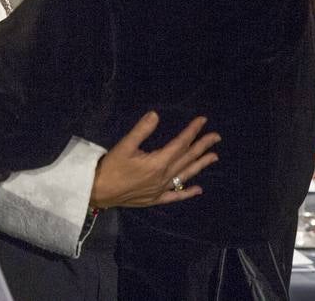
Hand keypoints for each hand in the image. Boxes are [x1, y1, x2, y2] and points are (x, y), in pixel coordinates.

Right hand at [88, 112, 219, 208]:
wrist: (98, 192)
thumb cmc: (111, 167)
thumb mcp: (124, 145)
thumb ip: (141, 130)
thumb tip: (156, 115)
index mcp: (158, 162)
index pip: (180, 143)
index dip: (192, 131)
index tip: (202, 121)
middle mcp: (163, 176)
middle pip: (187, 158)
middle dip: (202, 146)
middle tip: (216, 136)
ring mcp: (161, 189)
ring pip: (185, 175)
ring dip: (200, 165)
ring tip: (214, 157)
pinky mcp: (155, 199)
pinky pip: (175, 196)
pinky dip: (187, 192)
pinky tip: (198, 190)